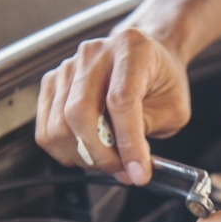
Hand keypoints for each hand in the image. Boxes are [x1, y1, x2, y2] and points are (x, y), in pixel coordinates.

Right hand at [35, 28, 190, 184]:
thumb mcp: (173, 108)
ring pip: (59, 125)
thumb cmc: (162, 80)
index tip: (138, 172)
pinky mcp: (52, 83)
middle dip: (102, 155)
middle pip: (79, 113)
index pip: (120, 101)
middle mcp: (95, 53)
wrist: (148, 58)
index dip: (128, 143)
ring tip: (110, 162)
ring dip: (85, 156)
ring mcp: (69, 67)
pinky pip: (47, 129)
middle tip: (123, 171)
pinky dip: (67, 151)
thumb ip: (146, 132)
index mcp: (131, 49)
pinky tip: (90, 151)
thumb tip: (128, 164)